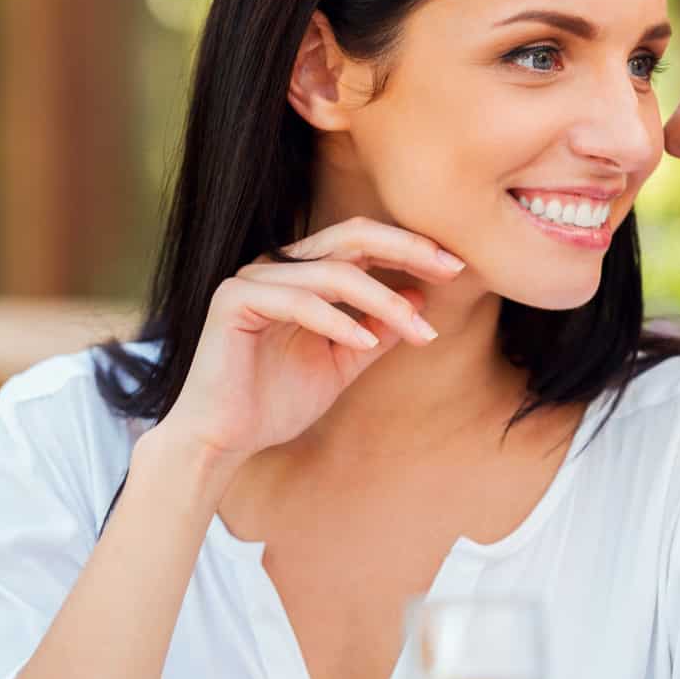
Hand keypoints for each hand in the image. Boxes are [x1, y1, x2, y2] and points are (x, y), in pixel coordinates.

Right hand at [154, 217, 466, 469]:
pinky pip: (298, 301)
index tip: (457, 267)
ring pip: (333, 273)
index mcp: (303, 273)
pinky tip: (367, 342)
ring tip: (418, 330)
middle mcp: (277, 266)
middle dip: (407, 249)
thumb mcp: (343, 363)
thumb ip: (377, 329)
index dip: (411, 248)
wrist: (222, 441)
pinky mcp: (232, 300)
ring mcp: (252, 279)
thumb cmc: (276, 402)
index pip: (363, 242)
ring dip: (383, 301)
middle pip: (352, 237)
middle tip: (451, 269)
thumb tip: (420, 296)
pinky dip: (338, 321)